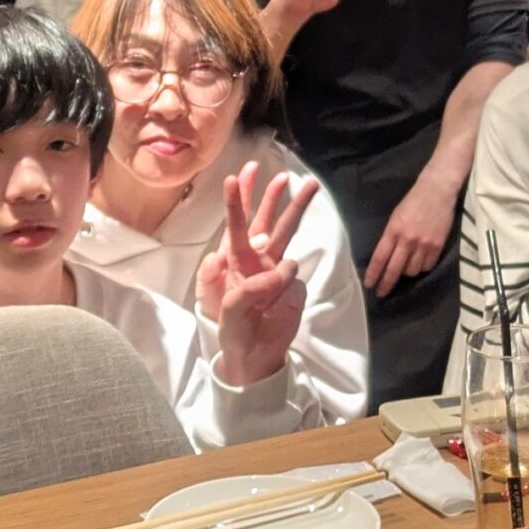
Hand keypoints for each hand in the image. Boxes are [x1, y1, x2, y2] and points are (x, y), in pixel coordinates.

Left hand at [196, 165, 317, 385]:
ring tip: (312, 185)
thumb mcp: (217, 303)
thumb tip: (234, 256)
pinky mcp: (294, 286)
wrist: (253, 354)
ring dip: (297, 210)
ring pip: (288, 234)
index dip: (237, 201)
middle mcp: (257, 258)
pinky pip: (293, 277)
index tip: (236, 176)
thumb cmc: (230, 326)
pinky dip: (284, 286)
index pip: (236, 225)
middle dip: (273, 196)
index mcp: (235, 259)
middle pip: (267, 220)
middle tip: (283, 174)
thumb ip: (222, 279)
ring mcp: (278, 270)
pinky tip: (273, 304)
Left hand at [364, 167, 456, 296]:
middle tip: (381, 293)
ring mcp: (423, 244)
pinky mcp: (437, 246)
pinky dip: (422, 267)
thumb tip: (387, 256)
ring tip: (405, 267)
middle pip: (394, 269)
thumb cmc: (413, 201)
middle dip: (386, 283)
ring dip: (406, 272)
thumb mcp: (396, 216)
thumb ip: (391, 236)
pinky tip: (420, 262)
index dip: (374, 273)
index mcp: (393, 230)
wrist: (437, 191)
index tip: (369, 284)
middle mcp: (407, 240)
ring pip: (411, 271)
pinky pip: (427, 266)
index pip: (380, 257)